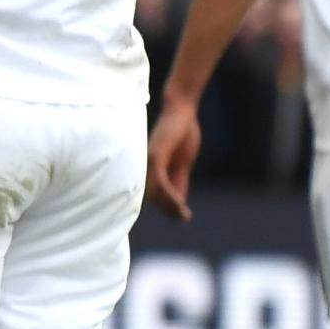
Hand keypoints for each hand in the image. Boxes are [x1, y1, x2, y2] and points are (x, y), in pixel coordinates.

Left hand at [145, 94, 201, 222]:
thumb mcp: (182, 162)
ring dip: (170, 206)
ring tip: (184, 215)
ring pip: (154, 192)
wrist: (182, 111)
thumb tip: (178, 202)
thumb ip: (178, 180)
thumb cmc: (181, 132)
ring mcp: (148, 160)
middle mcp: (145, 165)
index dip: (166, 207)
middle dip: (168, 210)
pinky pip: (159, 181)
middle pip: (152, 196)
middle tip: (184, 218)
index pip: (153, 194)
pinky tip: (180, 203)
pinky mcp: (155, 155)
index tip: (181, 218)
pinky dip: (169, 195)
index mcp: (150, 168)